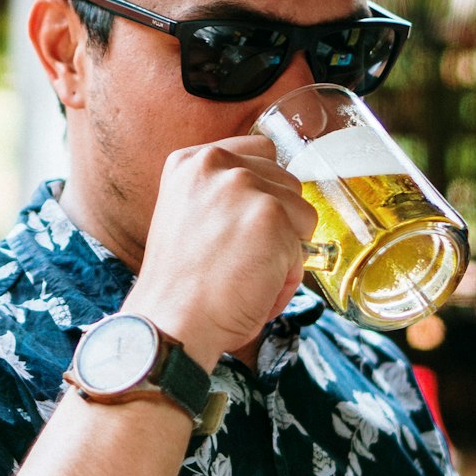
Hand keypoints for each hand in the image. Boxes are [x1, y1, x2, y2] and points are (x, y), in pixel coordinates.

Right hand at [123, 135, 317, 368]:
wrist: (171, 321)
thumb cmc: (180, 286)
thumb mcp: (189, 216)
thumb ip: (223, 196)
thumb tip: (276, 200)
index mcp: (190, 162)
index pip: (259, 153)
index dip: (265, 190)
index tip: (250, 220)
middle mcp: (216, 164)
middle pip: (285, 181)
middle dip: (279, 221)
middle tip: (243, 257)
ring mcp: (245, 186)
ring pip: (301, 213)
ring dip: (286, 247)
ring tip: (247, 273)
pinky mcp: (270, 215)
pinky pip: (303, 246)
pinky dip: (288, 273)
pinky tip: (255, 285)